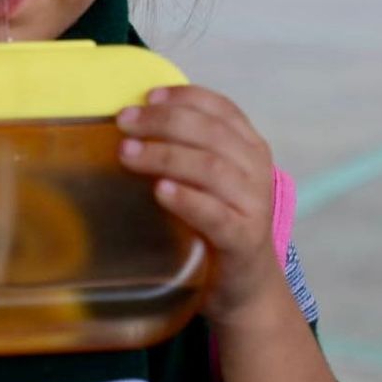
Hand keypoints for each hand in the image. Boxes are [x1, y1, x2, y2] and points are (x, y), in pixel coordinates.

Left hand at [116, 85, 282, 326]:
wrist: (245, 284)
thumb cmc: (216, 221)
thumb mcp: (206, 177)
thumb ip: (185, 148)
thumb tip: (133, 119)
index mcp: (248, 146)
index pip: (220, 108)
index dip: (184, 97)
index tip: (147, 97)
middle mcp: (256, 170)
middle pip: (210, 133)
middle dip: (163, 122)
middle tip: (124, 123)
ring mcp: (254, 205)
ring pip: (211, 169)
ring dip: (166, 156)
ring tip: (129, 154)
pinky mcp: (244, 240)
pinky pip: (216, 215)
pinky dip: (187, 200)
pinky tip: (161, 191)